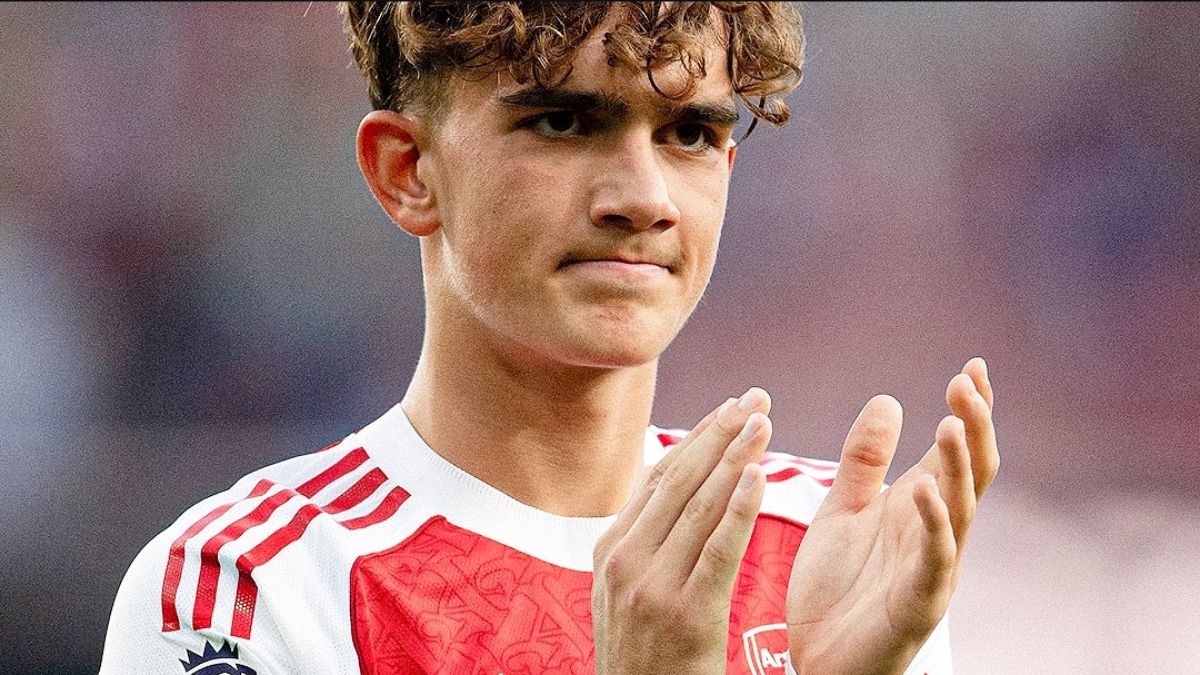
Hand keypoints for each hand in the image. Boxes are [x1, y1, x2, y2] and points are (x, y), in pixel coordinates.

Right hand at [592, 388, 772, 673]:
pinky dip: (739, 508)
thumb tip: (672, 489)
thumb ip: (646, 544)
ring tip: (764, 422)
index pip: (659, 478)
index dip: (698, 438)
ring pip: (699, 505)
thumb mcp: (626, 596)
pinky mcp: (685, 615)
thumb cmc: (645, 659)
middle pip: (679, 481)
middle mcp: (624, 561)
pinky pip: (717, 549)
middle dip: (721, 434)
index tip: (731, 406)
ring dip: (735, 457)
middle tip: (756, 398)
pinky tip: (759, 476)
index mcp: (610, 552)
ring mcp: (651, 588)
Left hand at [786, 358, 998, 674]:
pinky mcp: (918, 604)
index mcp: (918, 508)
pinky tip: (924, 489)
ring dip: (958, 467)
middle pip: (970, 473)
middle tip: (967, 382)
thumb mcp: (842, 510)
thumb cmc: (836, 589)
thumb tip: (890, 399)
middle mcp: (935, 534)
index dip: (970, 412)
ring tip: (952, 422)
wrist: (816, 659)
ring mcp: (933, 569)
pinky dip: (934, 525)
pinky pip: (934, 561)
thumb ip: (863, 461)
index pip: (955, 452)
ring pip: (960, 511)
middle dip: (974, 427)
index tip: (973, 367)